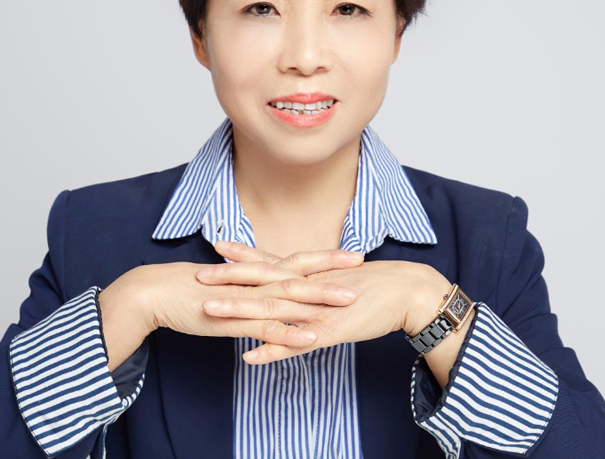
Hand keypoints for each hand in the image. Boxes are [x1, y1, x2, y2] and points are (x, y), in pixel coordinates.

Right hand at [98, 246, 364, 371]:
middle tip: (362, 263)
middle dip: (332, 269)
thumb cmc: (188, 290)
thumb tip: (264, 291)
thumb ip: (247, 289)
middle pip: (300, 272)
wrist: (157, 292)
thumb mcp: (225, 287)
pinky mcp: (234, 320)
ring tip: (349, 298)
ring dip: (320, 298)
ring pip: (289, 298)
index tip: (350, 253)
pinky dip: (291, 332)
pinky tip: (312, 336)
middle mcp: (255, 281)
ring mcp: (246, 300)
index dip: (323, 257)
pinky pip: (267, 328)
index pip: (295, 261)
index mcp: (254, 272)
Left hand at [198, 241, 450, 364]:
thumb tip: (300, 278)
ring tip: (210, 312)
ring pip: (271, 310)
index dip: (243, 255)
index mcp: (310, 274)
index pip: (271, 262)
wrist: (405, 292)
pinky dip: (272, 349)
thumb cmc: (374, 286)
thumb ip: (316, 279)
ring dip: (239, 312)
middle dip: (230, 279)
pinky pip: (295, 343)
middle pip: (263, 281)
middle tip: (199, 276)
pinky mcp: (328, 330)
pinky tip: (249, 357)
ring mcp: (315, 309)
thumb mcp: (339, 278)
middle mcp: (308, 286)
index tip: (217, 248)